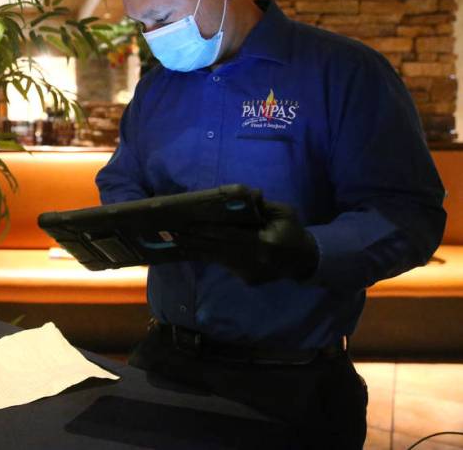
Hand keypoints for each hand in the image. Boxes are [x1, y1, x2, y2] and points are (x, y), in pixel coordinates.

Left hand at [181, 201, 318, 283]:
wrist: (303, 260)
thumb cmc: (291, 231)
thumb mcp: (283, 212)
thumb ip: (263, 205)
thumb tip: (245, 194)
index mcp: (265, 243)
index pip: (231, 235)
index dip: (208, 230)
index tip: (188, 224)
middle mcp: (254, 261)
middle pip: (218, 248)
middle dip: (193, 240)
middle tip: (171, 233)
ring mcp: (249, 273)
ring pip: (216, 258)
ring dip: (194, 249)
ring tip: (173, 241)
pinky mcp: (246, 279)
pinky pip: (223, 264)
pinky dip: (206, 256)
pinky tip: (188, 250)